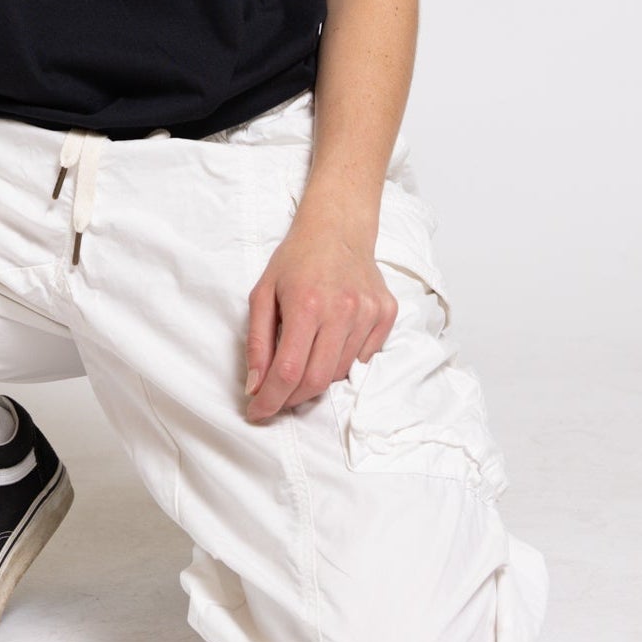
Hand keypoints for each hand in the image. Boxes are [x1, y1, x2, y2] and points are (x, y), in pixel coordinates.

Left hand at [243, 221, 397, 420]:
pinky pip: (364, 359)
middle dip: (292, 399)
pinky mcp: (386, 314)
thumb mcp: (263, 293)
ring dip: (317, 379)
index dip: (271, 400)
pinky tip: (330, 342)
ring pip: (340, 373)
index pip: (289, 371)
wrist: (338, 228)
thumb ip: (257, 342)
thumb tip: (255, 386)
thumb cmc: (296, 259)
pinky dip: (343, 362)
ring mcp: (368, 313)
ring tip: (303, 360)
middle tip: (277, 397)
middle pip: (317, 380)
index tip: (258, 413)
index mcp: (306, 304)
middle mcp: (341, 311)